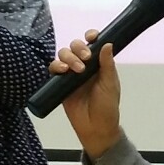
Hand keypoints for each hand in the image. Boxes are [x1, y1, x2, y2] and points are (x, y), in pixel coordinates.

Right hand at [50, 31, 122, 157]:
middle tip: (86, 59)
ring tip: (76, 70)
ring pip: (63, 55)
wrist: (95, 128)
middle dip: (78, 48)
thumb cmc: (107, 106)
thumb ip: (107, 64)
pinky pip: (53, 69)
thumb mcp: (110, 84)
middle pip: (75, 46)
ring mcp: (71, 74)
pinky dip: (56, 66)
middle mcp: (84, 66)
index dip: (91, 36)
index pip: (92, 44)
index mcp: (98, 64)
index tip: (92, 37)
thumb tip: (108, 43)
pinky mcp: (59, 84)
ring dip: (68, 57)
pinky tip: (62, 71)